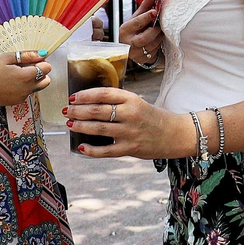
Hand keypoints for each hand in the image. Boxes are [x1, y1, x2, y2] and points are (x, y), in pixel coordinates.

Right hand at [0, 50, 51, 107]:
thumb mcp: (6, 58)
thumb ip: (26, 56)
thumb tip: (42, 54)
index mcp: (26, 77)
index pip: (46, 69)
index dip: (41, 62)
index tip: (30, 59)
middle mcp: (27, 89)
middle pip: (46, 80)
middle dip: (40, 73)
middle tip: (24, 66)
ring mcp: (21, 98)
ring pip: (36, 87)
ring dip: (32, 80)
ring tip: (15, 74)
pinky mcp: (15, 102)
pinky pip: (26, 93)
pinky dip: (23, 87)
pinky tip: (9, 82)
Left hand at [65, 87, 187, 158]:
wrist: (176, 134)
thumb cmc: (154, 118)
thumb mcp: (139, 103)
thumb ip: (119, 102)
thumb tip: (91, 104)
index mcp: (132, 99)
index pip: (104, 94)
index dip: (86, 95)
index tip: (74, 97)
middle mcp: (130, 114)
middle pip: (98, 110)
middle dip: (78, 111)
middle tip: (67, 111)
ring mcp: (130, 132)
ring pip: (99, 128)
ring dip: (81, 126)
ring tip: (70, 125)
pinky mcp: (130, 149)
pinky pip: (106, 150)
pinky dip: (92, 150)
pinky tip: (81, 147)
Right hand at [120, 0, 162, 65]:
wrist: (129, 47)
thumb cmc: (134, 29)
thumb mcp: (137, 17)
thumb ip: (145, 5)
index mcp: (125, 29)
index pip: (136, 23)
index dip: (146, 17)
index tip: (155, 12)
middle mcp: (128, 43)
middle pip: (144, 38)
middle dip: (155, 31)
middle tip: (160, 25)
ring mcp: (135, 54)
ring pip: (151, 46)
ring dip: (159, 38)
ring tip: (161, 31)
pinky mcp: (142, 60)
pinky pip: (154, 53)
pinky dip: (159, 46)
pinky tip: (159, 40)